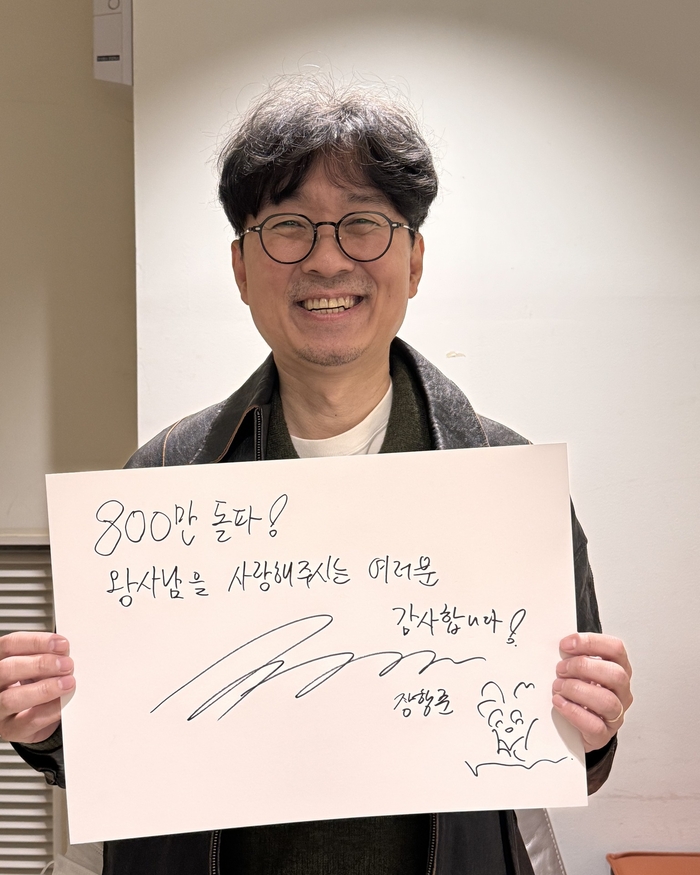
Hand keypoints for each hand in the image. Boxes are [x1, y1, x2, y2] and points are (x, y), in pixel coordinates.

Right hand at [0, 632, 74, 743]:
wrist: (31, 715)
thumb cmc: (32, 683)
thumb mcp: (34, 666)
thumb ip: (44, 657)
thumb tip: (65, 653)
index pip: (9, 645)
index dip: (35, 642)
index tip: (61, 643)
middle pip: (7, 670)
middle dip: (41, 664)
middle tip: (67, 664)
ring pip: (12, 699)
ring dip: (45, 689)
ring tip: (68, 683)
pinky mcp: (10, 729)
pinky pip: (29, 720)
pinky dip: (51, 709)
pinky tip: (64, 701)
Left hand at [552, 632, 631, 752]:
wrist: (577, 726)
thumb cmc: (579, 692)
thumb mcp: (579, 670)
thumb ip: (574, 657)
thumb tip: (559, 647)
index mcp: (618, 668)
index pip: (615, 648)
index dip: (590, 642)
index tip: (565, 645)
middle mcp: (621, 691)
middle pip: (615, 674)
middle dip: (583, 667)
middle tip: (561, 669)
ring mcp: (616, 714)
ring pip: (607, 701)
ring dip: (577, 690)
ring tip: (558, 687)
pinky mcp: (604, 734)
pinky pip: (595, 725)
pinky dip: (573, 712)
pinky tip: (560, 703)